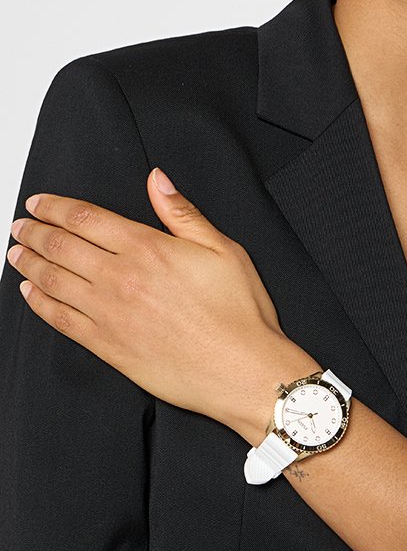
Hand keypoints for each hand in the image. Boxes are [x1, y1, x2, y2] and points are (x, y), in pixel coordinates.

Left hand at [6, 167, 314, 439]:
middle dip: (34, 231)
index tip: (40, 203)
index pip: (85, 218)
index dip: (55, 207)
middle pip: (61, 246)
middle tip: (21, 225)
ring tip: (17, 252)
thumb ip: (182, 213)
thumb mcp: (222, 248)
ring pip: (53, 280)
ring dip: (29, 263)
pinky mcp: (107, 346)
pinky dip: (39, 303)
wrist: (241, 370)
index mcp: (147, 248)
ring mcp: (109, 314)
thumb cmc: (238, 313)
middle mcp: (121, 278)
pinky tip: (31, 293)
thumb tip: (157, 181)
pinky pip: (60, 320)